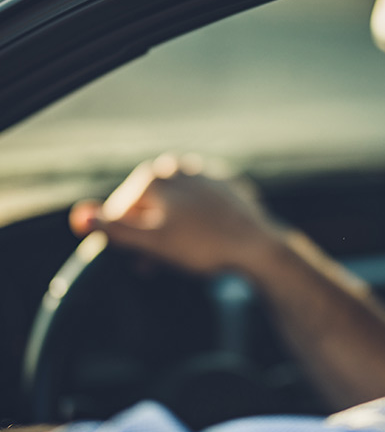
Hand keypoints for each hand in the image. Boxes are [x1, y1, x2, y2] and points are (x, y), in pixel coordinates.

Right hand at [69, 154, 282, 273]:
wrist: (258, 245)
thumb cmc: (203, 246)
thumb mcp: (153, 242)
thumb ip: (116, 229)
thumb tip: (80, 215)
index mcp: (155, 177)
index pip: (121, 209)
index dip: (124, 239)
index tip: (140, 262)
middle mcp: (177, 167)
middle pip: (148, 205)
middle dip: (148, 234)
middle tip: (156, 263)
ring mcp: (204, 174)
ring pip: (172, 204)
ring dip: (168, 229)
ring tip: (180, 253)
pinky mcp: (225, 185)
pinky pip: (197, 205)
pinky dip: (193, 221)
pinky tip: (202, 239)